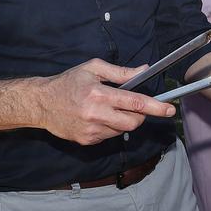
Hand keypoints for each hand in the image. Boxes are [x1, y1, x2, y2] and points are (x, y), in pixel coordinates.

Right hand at [39, 59, 174, 145]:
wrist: (42, 104)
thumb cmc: (68, 82)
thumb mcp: (93, 69)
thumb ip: (120, 72)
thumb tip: (143, 70)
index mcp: (99, 93)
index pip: (135, 103)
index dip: (155, 107)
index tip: (169, 109)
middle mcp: (96, 114)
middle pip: (133, 122)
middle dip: (139, 116)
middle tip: (132, 107)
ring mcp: (91, 130)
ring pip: (121, 130)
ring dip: (122, 121)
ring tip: (106, 109)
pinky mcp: (87, 140)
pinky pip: (108, 136)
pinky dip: (109, 127)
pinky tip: (96, 118)